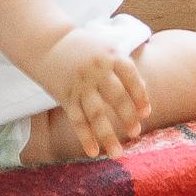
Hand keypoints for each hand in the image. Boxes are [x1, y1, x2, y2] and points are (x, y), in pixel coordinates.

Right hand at [47, 27, 149, 157]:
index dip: (140, 95)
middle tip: (136, 133)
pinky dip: (85, 137)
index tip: (146, 113)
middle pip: (116, 96)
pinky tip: (93, 152)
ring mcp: (81, 84)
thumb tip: (144, 89)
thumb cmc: (84, 47)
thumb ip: (124, 67)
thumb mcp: (106, 48)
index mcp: (111, 55)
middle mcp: (97, 70)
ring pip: (96, 114)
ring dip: (107, 135)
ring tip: (117, 153)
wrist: (48, 42)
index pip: (131, 76)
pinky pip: (77, 120)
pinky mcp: (66, 96)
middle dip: (127, 116)